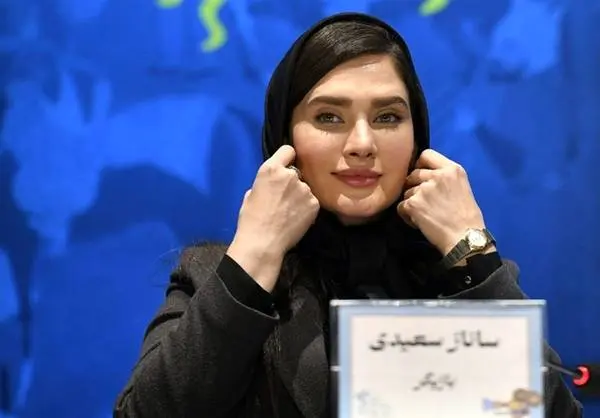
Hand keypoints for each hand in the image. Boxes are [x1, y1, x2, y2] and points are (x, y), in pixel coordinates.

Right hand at [227, 145, 319, 290]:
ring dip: (300, 196)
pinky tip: (297, 218)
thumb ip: (266, 183)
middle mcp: (290, 175)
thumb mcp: (251, 193)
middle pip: (296, 172)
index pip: (288, 150)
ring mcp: (304, 189)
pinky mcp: (314, 203)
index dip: (287, 158)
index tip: (285, 167)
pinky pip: (311, 201)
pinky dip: (306, 208)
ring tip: (290, 212)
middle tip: (285, 198)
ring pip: (305, 188)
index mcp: (271, 169)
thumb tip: (273, 184)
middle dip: (292, 182)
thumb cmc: (251, 219)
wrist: (263, 242)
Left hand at [397, 149, 486, 255]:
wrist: (465, 238)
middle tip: (425, 201)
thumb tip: (425, 174)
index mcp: (452, 169)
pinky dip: (407, 215)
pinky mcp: (413, 203)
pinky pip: (401, 206)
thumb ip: (444, 177)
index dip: (420, 165)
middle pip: (413, 174)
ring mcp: (424, 189)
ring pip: (406, 191)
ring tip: (425, 214)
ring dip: (412, 202)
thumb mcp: (461, 187)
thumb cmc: (466, 216)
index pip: (426, 154)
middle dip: (415, 187)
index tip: (422, 176)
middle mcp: (437, 175)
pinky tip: (419, 222)